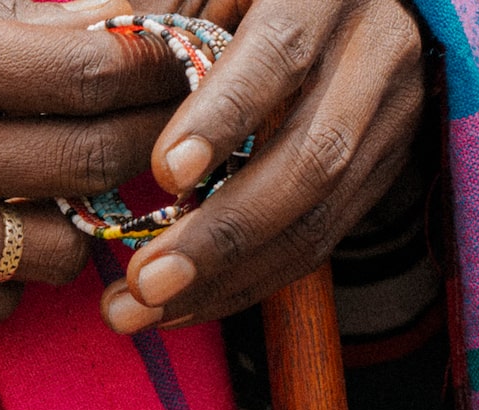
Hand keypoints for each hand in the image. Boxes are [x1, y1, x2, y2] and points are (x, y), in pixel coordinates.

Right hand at [0, 0, 185, 325]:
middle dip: (141, 146)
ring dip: (75, 220)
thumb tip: (92, 33)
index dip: (148, 70)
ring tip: (56, 190)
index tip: (164, 63)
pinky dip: (6, 276)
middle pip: (88, 165)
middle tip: (147, 131)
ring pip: (51, 251)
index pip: (88, 73)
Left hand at [97, 0, 425, 330]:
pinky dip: (248, 282)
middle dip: (221, 231)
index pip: (280, 53)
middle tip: (142, 280)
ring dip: (227, 278)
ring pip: (319, 215)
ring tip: (141, 310)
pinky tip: (182, 305)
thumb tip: (89, 54)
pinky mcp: (384, 169)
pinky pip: (321, 240)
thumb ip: (170, 19)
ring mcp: (389, 118)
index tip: (165, 173)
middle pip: (310, 156)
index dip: (225, 115)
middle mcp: (374, 54)